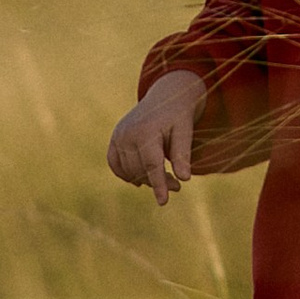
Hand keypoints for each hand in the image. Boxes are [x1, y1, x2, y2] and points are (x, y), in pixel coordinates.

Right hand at [107, 69, 206, 205]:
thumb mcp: (185, 132)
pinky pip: (114, 164)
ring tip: (165, 176)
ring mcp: (118, 135)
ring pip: (129, 170)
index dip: (158, 184)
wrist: (166, 95)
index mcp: (146, 130)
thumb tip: (184, 179)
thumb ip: (182, 154)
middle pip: (140, 170)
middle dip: (158, 182)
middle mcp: (128, 133)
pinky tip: (140, 178)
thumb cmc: (178, 116)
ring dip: (145, 179)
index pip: (151, 164)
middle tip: (177, 185)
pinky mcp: (114, 138)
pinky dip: (126, 173)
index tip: (163, 202)